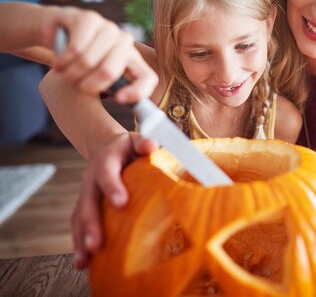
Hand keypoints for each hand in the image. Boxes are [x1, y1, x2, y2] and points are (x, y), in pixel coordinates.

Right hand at [42, 6, 157, 102]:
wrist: (58, 31)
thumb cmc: (80, 61)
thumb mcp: (97, 78)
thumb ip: (110, 90)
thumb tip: (121, 103)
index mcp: (133, 61)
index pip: (148, 78)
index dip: (137, 91)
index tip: (118, 99)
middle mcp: (125, 43)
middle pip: (110, 71)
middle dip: (86, 84)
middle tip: (74, 84)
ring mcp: (109, 29)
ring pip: (88, 61)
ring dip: (70, 72)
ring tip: (63, 72)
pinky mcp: (90, 19)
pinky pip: (76, 47)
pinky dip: (63, 60)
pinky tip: (59, 62)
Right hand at [72, 131, 157, 268]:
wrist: (107, 147)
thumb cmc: (129, 147)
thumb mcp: (136, 139)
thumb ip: (144, 142)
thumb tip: (151, 146)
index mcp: (106, 160)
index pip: (107, 173)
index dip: (113, 188)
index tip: (122, 203)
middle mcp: (91, 178)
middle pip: (88, 201)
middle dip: (91, 223)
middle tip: (96, 244)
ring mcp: (85, 193)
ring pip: (79, 216)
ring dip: (81, 238)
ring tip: (85, 260)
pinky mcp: (84, 206)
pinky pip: (78, 224)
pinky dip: (79, 242)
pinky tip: (84, 262)